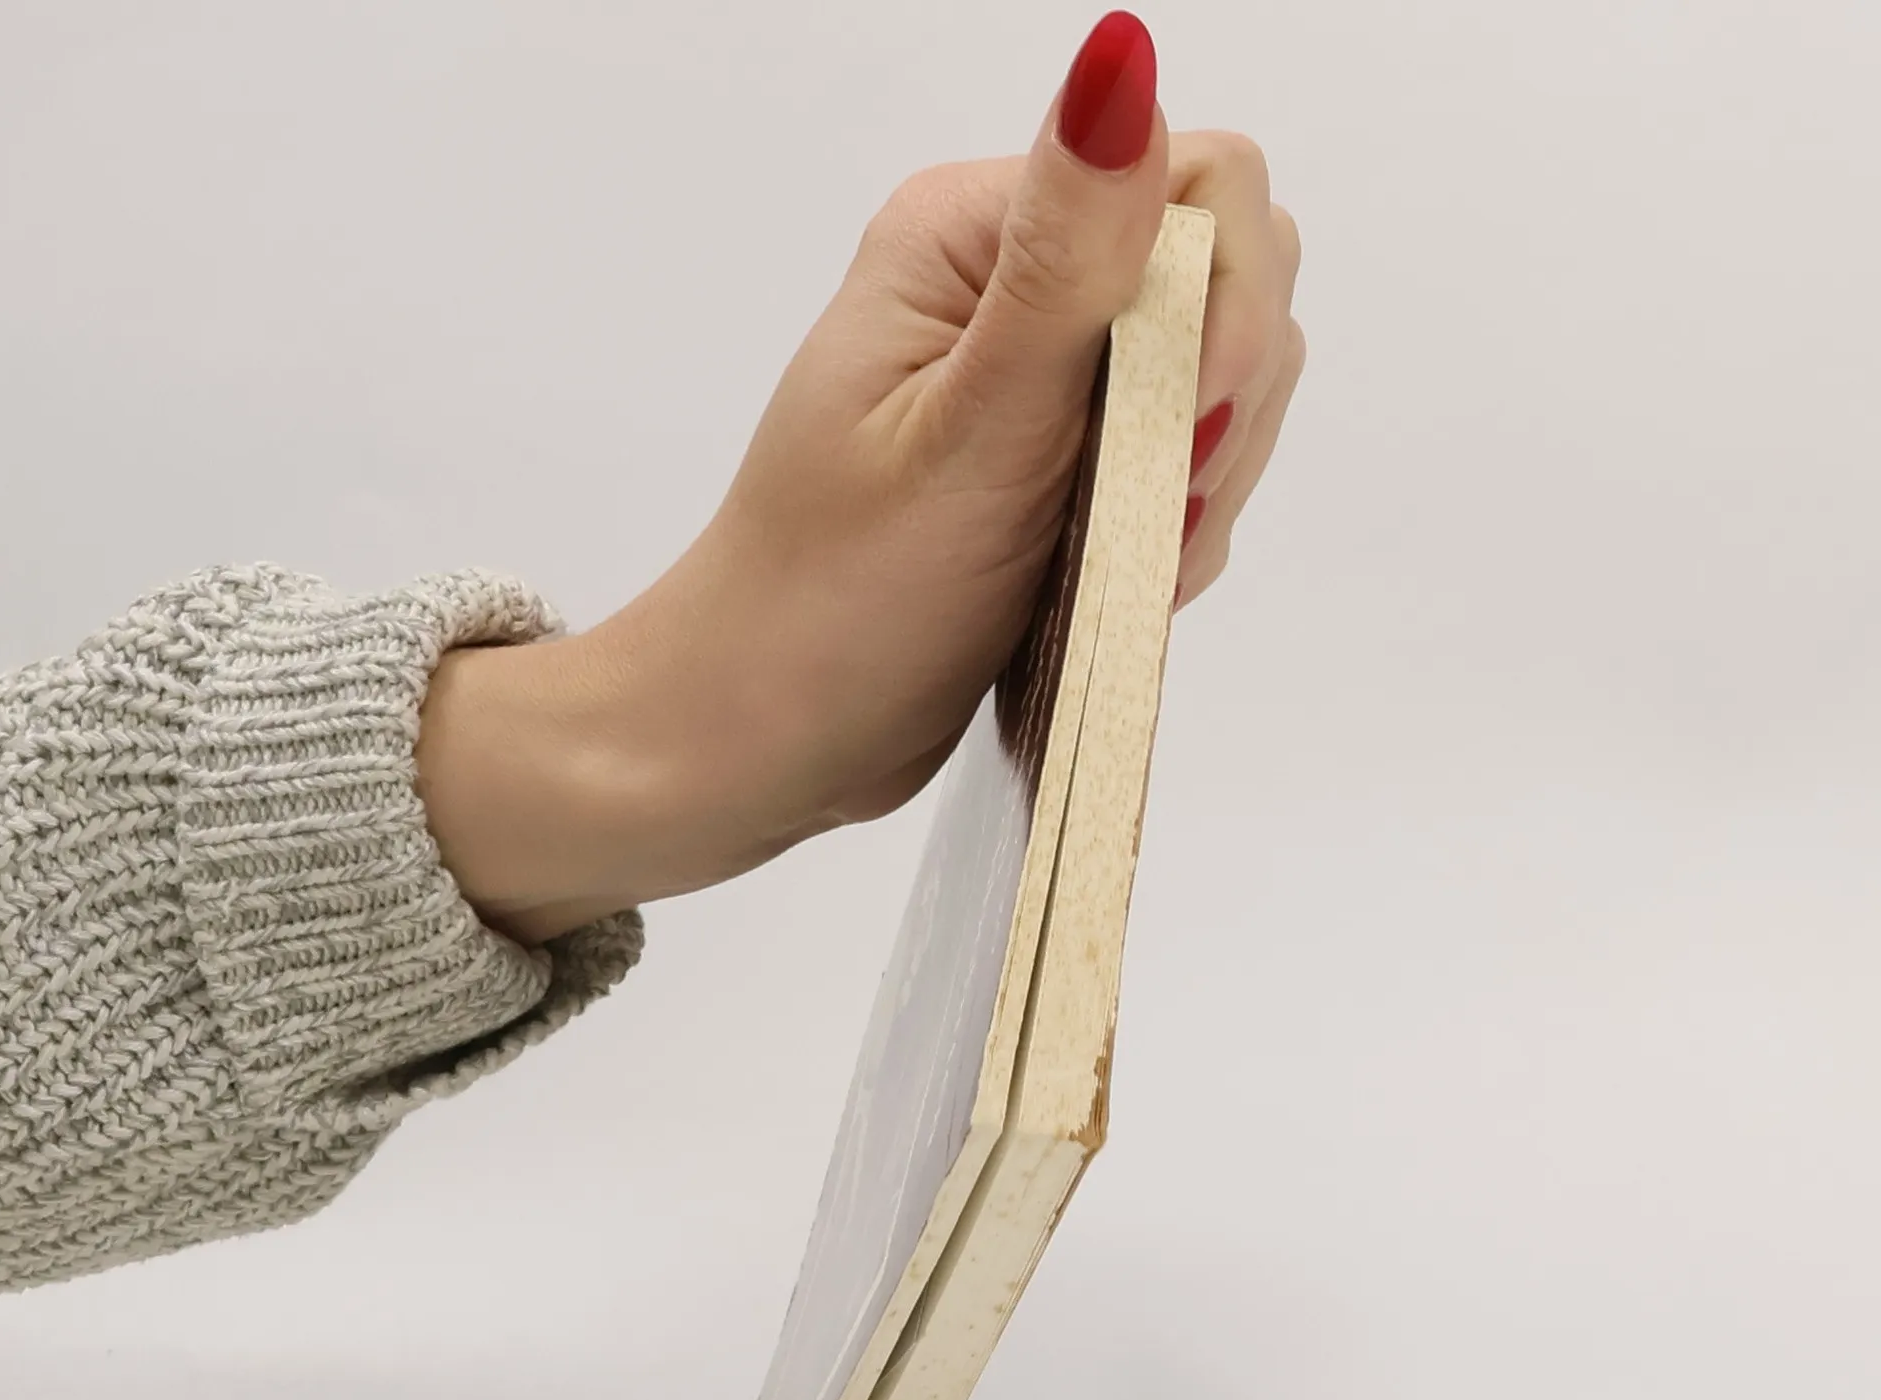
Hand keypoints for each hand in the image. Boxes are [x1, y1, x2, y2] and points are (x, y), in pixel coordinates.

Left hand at [419, 10, 1302, 943]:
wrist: (769, 733)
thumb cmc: (837, 598)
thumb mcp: (968, 431)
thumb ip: (1064, 265)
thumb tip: (1119, 59)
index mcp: (974, 236)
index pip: (1197, 189)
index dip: (1223, 307)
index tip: (1178, 431)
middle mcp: (1015, 287)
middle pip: (1227, 282)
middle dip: (1218, 407)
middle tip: (1141, 510)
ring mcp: (1046, 380)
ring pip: (1222, 383)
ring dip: (1200, 483)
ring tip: (1112, 564)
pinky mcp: (1064, 466)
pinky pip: (1184, 467)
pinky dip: (1176, 531)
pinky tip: (1110, 585)